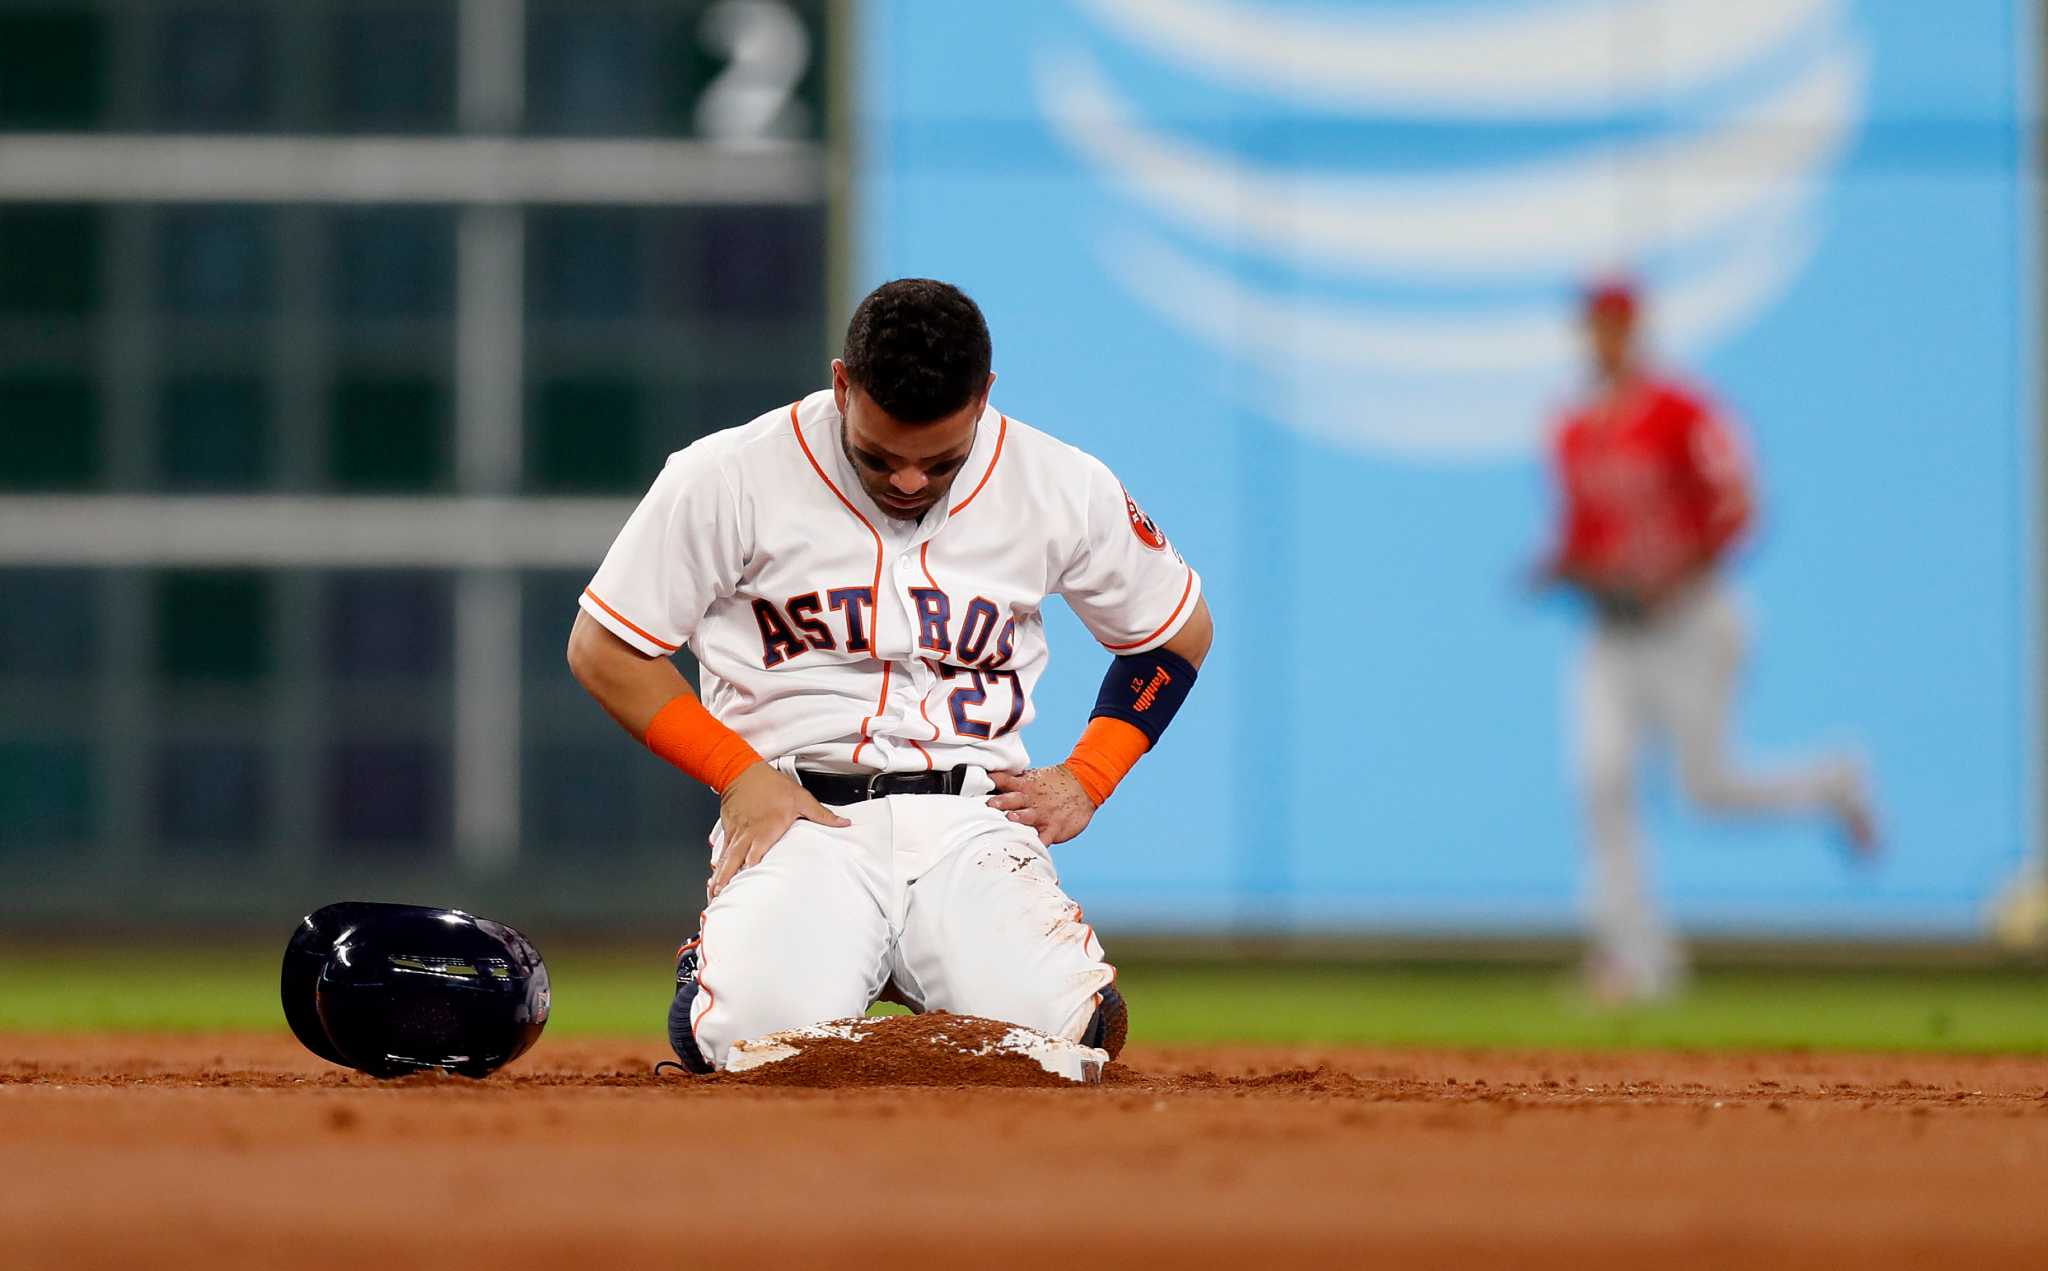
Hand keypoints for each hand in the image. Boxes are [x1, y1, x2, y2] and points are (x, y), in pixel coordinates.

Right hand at [707, 763, 849, 898]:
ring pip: (726, 859)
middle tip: (721, 897)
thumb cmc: (771, 784)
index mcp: (766, 830)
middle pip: (735, 861)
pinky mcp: (729, 830)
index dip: (750, 872)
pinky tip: (714, 876)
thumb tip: (843, 823)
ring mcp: (736, 833)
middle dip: (727, 880)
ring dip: (719, 877)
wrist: (743, 770)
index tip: (746, 887)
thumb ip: (821, 814)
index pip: (756, 856)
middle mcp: (748, 834)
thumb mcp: (801, 797)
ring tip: (714, 894)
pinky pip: (722, 851)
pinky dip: (718, 865)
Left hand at [988, 766, 1098, 845]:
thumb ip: (1013, 782)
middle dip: (999, 803)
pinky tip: (1024, 854)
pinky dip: (1034, 847)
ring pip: (1025, 819)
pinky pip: (1042, 840)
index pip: (1003, 781)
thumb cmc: (1054, 783)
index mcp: (1024, 785)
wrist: (1084, 784)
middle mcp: (1031, 799)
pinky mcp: (1053, 829)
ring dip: (1015, 821)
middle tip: (988, 805)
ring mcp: (1042, 815)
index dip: (990, 782)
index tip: (975, 787)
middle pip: (1011, 800)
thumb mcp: (1034, 777)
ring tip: (1008, 822)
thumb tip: (988, 783)